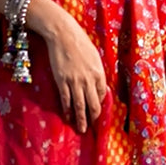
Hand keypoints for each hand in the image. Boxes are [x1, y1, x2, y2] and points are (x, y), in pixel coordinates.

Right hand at [29, 0, 106, 132]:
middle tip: (92, 127)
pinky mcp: (62, 81)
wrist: (64, 35)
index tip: (97, 111)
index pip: (102, 95)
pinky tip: (68, 117)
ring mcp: (75, 82)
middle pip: (93, 104)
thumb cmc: (80, 42)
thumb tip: (97, 83)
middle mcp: (89, 80)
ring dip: (81, 119)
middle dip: (93, 117)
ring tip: (82, 129)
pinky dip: (67, 110)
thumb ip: (96, 71)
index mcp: (99, 73)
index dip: (100, 104)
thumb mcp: (94, 56)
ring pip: (80, 106)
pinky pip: (66, 100)